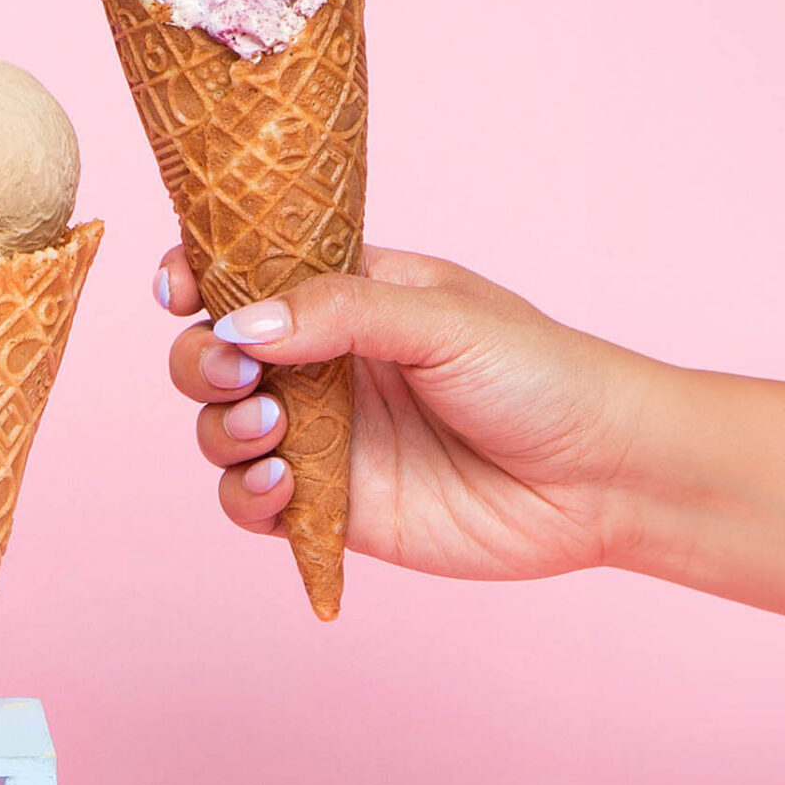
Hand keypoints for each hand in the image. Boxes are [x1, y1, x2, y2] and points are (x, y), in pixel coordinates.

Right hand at [159, 244, 656, 580]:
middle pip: (210, 354)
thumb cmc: (542, 375)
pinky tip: (284, 482)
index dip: (196, 277)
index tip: (179, 288)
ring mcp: (323, 439)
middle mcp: (321, 365)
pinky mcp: (332, 509)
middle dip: (198, 359)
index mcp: (345, 296)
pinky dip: (246, 492)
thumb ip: (341, 311)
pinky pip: (252, 503)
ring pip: (219, 428)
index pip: (244, 275)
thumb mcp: (444, 319)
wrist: (605, 477)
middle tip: (233, 367)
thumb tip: (241, 321)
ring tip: (269, 423)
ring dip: (220, 426)